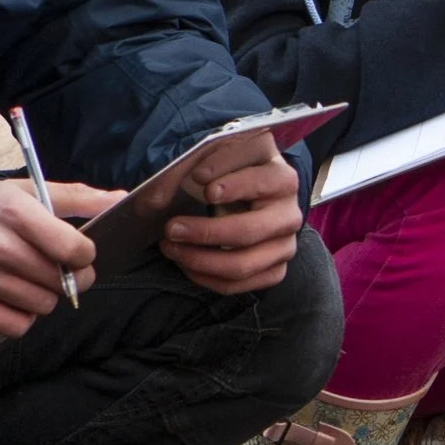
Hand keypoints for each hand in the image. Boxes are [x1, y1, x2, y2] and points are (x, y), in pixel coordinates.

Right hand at [0, 179, 109, 336]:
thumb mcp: (31, 193)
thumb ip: (80, 197)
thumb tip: (122, 200)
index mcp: (15, 212)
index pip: (74, 250)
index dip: (84, 255)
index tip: (76, 252)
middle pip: (61, 282)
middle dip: (68, 278)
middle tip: (55, 268)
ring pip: (42, 306)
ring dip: (43, 297)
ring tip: (28, 278)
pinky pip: (16, 326)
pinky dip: (20, 317)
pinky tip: (11, 296)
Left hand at [155, 127, 302, 295]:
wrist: (251, 199)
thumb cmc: (227, 175)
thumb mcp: (214, 160)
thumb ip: (187, 168)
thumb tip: (155, 198)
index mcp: (280, 175)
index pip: (259, 177)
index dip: (229, 173)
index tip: (198, 176)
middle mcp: (290, 210)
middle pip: (248, 230)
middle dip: (205, 232)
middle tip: (171, 227)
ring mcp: (286, 243)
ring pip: (242, 263)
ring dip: (199, 259)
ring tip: (170, 247)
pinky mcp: (276, 269)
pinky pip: (240, 283)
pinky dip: (207, 277)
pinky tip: (185, 263)